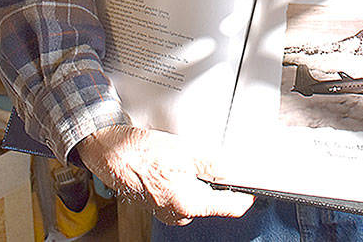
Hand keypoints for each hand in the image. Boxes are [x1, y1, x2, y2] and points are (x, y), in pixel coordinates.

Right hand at [74, 124, 253, 225]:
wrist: (107, 151)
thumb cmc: (139, 152)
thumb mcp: (187, 151)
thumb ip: (217, 164)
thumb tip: (239, 172)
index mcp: (189, 204)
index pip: (233, 206)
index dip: (246, 192)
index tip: (255, 182)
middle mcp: (180, 213)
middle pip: (215, 198)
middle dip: (218, 178)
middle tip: (210, 157)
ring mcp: (169, 210)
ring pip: (199, 193)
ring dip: (199, 176)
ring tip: (185, 157)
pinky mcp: (161, 202)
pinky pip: (183, 191)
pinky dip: (185, 177)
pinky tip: (175, 163)